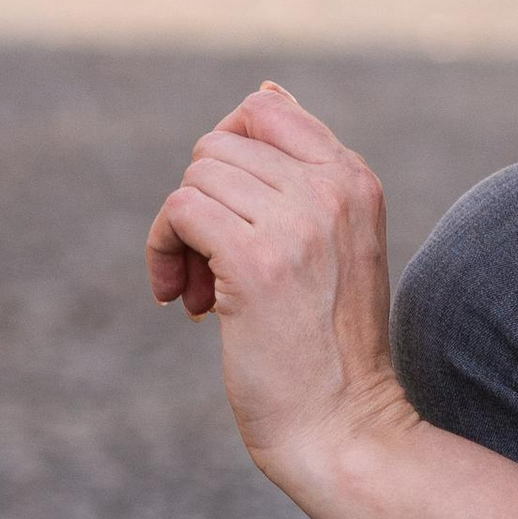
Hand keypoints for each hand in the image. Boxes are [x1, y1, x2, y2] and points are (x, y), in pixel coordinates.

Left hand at [144, 83, 413, 495]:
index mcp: (355, 180)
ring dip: (180, 236)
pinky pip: (179, 210)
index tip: (227, 217)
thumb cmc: (326, 346)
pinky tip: (180, 300)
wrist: (342, 427)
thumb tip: (264, 91)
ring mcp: (297, 222)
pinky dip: (163, 252)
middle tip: (210, 269)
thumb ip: (300, 171)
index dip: (225, 158)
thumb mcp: (332, 243)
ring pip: (194, 176)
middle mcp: (332, 189)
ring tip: (203, 294)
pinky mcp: (256, 260)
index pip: (265, 109)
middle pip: (218, 145)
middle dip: (199, 202)